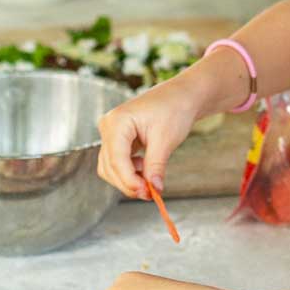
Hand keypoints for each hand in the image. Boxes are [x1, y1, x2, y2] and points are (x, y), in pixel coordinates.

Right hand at [97, 74, 206, 196]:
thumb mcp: (166, 140)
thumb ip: (156, 166)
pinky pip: (117, 162)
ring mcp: (111, 132)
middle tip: (151, 194)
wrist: (181, 96)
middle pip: (110, 166)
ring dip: (128, 179)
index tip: (147, 193)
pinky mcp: (117, 138)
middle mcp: (108, 126)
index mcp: (117, 122)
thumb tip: (154, 190)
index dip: (129, 180)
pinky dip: (130, 171)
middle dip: (128, 183)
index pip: (116, 159)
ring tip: (150, 181)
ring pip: (110, 167)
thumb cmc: (175, 110)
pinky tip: (146, 169)